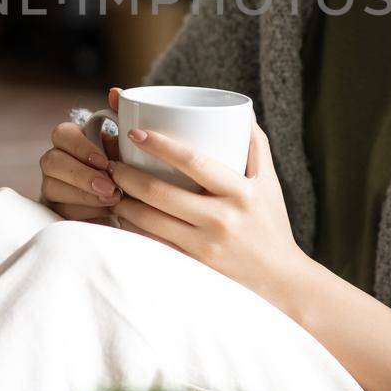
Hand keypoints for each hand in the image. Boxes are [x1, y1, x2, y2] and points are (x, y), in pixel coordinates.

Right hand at [38, 87, 123, 221]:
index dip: (79, 147)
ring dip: (85, 196)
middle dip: (81, 176)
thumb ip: (122, 115)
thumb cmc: (125, 166)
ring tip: (113, 201)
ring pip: (53, 188)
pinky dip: (85, 213)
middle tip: (110, 187)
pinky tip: (107, 213)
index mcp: (71, 140)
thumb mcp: (128, 143)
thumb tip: (115, 92)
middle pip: (51, 162)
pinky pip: (61, 211)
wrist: (130, 201)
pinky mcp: (57, 210)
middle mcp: (56, 161)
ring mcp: (52, 186)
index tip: (103, 161)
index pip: (61, 133)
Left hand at [106, 107, 309, 310]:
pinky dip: (132, 229)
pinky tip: (120, 217)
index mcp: (239, 192)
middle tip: (111, 161)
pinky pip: (153, 245)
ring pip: (149, 221)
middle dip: (127, 174)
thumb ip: (255, 143)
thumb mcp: (270, 183)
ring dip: (123, 202)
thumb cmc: (271, 225)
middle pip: (160, 193)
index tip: (135, 132)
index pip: (194, 161)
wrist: (281, 282)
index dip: (160, 145)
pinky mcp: (192, 267)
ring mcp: (204, 247)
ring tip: (110, 187)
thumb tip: (240, 108)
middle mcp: (221, 220)